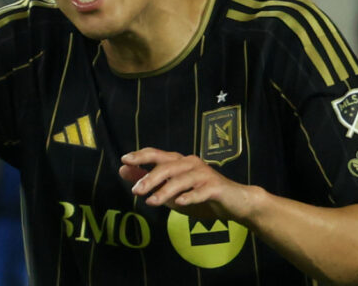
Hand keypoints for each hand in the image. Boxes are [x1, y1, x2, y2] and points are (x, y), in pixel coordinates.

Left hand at [120, 147, 257, 222]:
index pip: (157, 154)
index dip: (140, 155)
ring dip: (165, 191)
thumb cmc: (200, 195)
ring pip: (181, 180)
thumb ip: (148, 180)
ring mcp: (204, 174)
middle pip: (167, 166)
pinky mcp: (215, 187)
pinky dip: (190, 196)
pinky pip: (200, 191)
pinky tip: (180, 203)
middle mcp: (190, 163)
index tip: (124, 159)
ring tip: (151, 202)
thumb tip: (123, 170)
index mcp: (179, 162)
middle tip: (135, 191)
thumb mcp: (170, 190)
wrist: (235, 204)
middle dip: (149, 178)